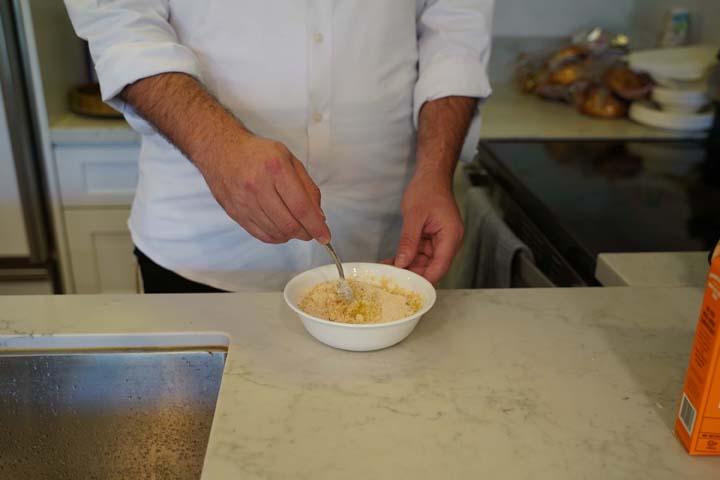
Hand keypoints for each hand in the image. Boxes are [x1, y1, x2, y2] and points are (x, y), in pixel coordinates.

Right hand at [195, 131, 329, 243]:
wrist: (220, 149)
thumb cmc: (257, 153)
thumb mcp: (289, 159)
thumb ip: (307, 187)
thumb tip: (318, 216)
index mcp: (275, 169)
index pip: (301, 207)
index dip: (316, 226)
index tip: (325, 236)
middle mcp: (258, 186)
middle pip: (289, 224)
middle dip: (306, 233)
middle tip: (312, 231)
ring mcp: (244, 202)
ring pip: (276, 232)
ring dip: (292, 235)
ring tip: (296, 227)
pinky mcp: (235, 213)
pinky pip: (261, 235)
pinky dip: (276, 237)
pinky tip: (281, 230)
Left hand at [388, 174, 463, 283]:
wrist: (431, 176)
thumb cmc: (427, 190)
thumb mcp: (414, 215)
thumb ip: (409, 241)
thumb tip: (403, 263)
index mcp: (450, 237)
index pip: (440, 266)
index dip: (425, 279)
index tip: (409, 288)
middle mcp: (448, 242)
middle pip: (432, 267)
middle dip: (413, 274)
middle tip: (392, 280)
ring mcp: (440, 241)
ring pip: (424, 262)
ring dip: (408, 267)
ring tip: (387, 272)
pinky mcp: (432, 239)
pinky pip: (420, 253)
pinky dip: (407, 257)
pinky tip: (392, 262)